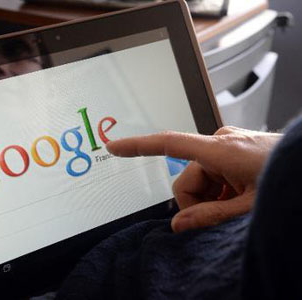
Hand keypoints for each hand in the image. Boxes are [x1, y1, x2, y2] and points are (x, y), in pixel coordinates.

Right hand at [107, 126, 281, 232]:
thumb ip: (209, 216)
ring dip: (211, 196)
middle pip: (186, 177)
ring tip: (237, 205)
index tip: (114, 145)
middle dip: (197, 200)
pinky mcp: (233, 148)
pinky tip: (239, 196)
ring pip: (199, 177)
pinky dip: (220, 189)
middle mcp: (220, 141)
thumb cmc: (286, 178)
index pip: (169, 143)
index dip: (137, 145)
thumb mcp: (248, 207)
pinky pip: (212, 172)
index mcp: (221, 150)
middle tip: (220, 214)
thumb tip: (177, 225)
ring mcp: (228, 144)